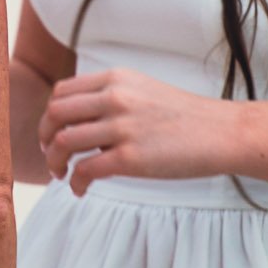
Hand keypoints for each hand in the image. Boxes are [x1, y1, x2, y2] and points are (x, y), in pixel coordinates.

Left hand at [39, 66, 244, 193]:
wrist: (222, 132)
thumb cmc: (185, 117)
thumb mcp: (143, 91)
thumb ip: (111, 98)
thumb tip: (79, 124)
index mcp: (116, 79)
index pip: (62, 92)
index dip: (51, 115)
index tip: (53, 132)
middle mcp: (115, 98)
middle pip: (55, 114)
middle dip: (45, 137)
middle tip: (51, 155)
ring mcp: (122, 127)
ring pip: (63, 142)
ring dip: (54, 162)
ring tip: (61, 174)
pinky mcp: (130, 158)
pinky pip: (85, 170)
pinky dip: (75, 182)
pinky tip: (81, 189)